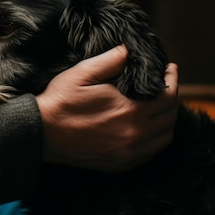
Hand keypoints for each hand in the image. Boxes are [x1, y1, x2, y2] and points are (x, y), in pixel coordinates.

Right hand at [35, 46, 178, 172]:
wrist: (41, 133)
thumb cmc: (60, 101)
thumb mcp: (83, 72)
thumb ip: (111, 59)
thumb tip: (130, 50)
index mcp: (130, 109)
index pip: (167, 94)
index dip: (172, 78)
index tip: (169, 68)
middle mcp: (135, 133)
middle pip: (170, 115)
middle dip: (173, 96)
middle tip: (167, 83)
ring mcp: (129, 152)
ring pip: (165, 135)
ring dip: (168, 118)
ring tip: (161, 104)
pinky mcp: (122, 164)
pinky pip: (152, 151)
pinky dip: (157, 137)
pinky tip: (149, 126)